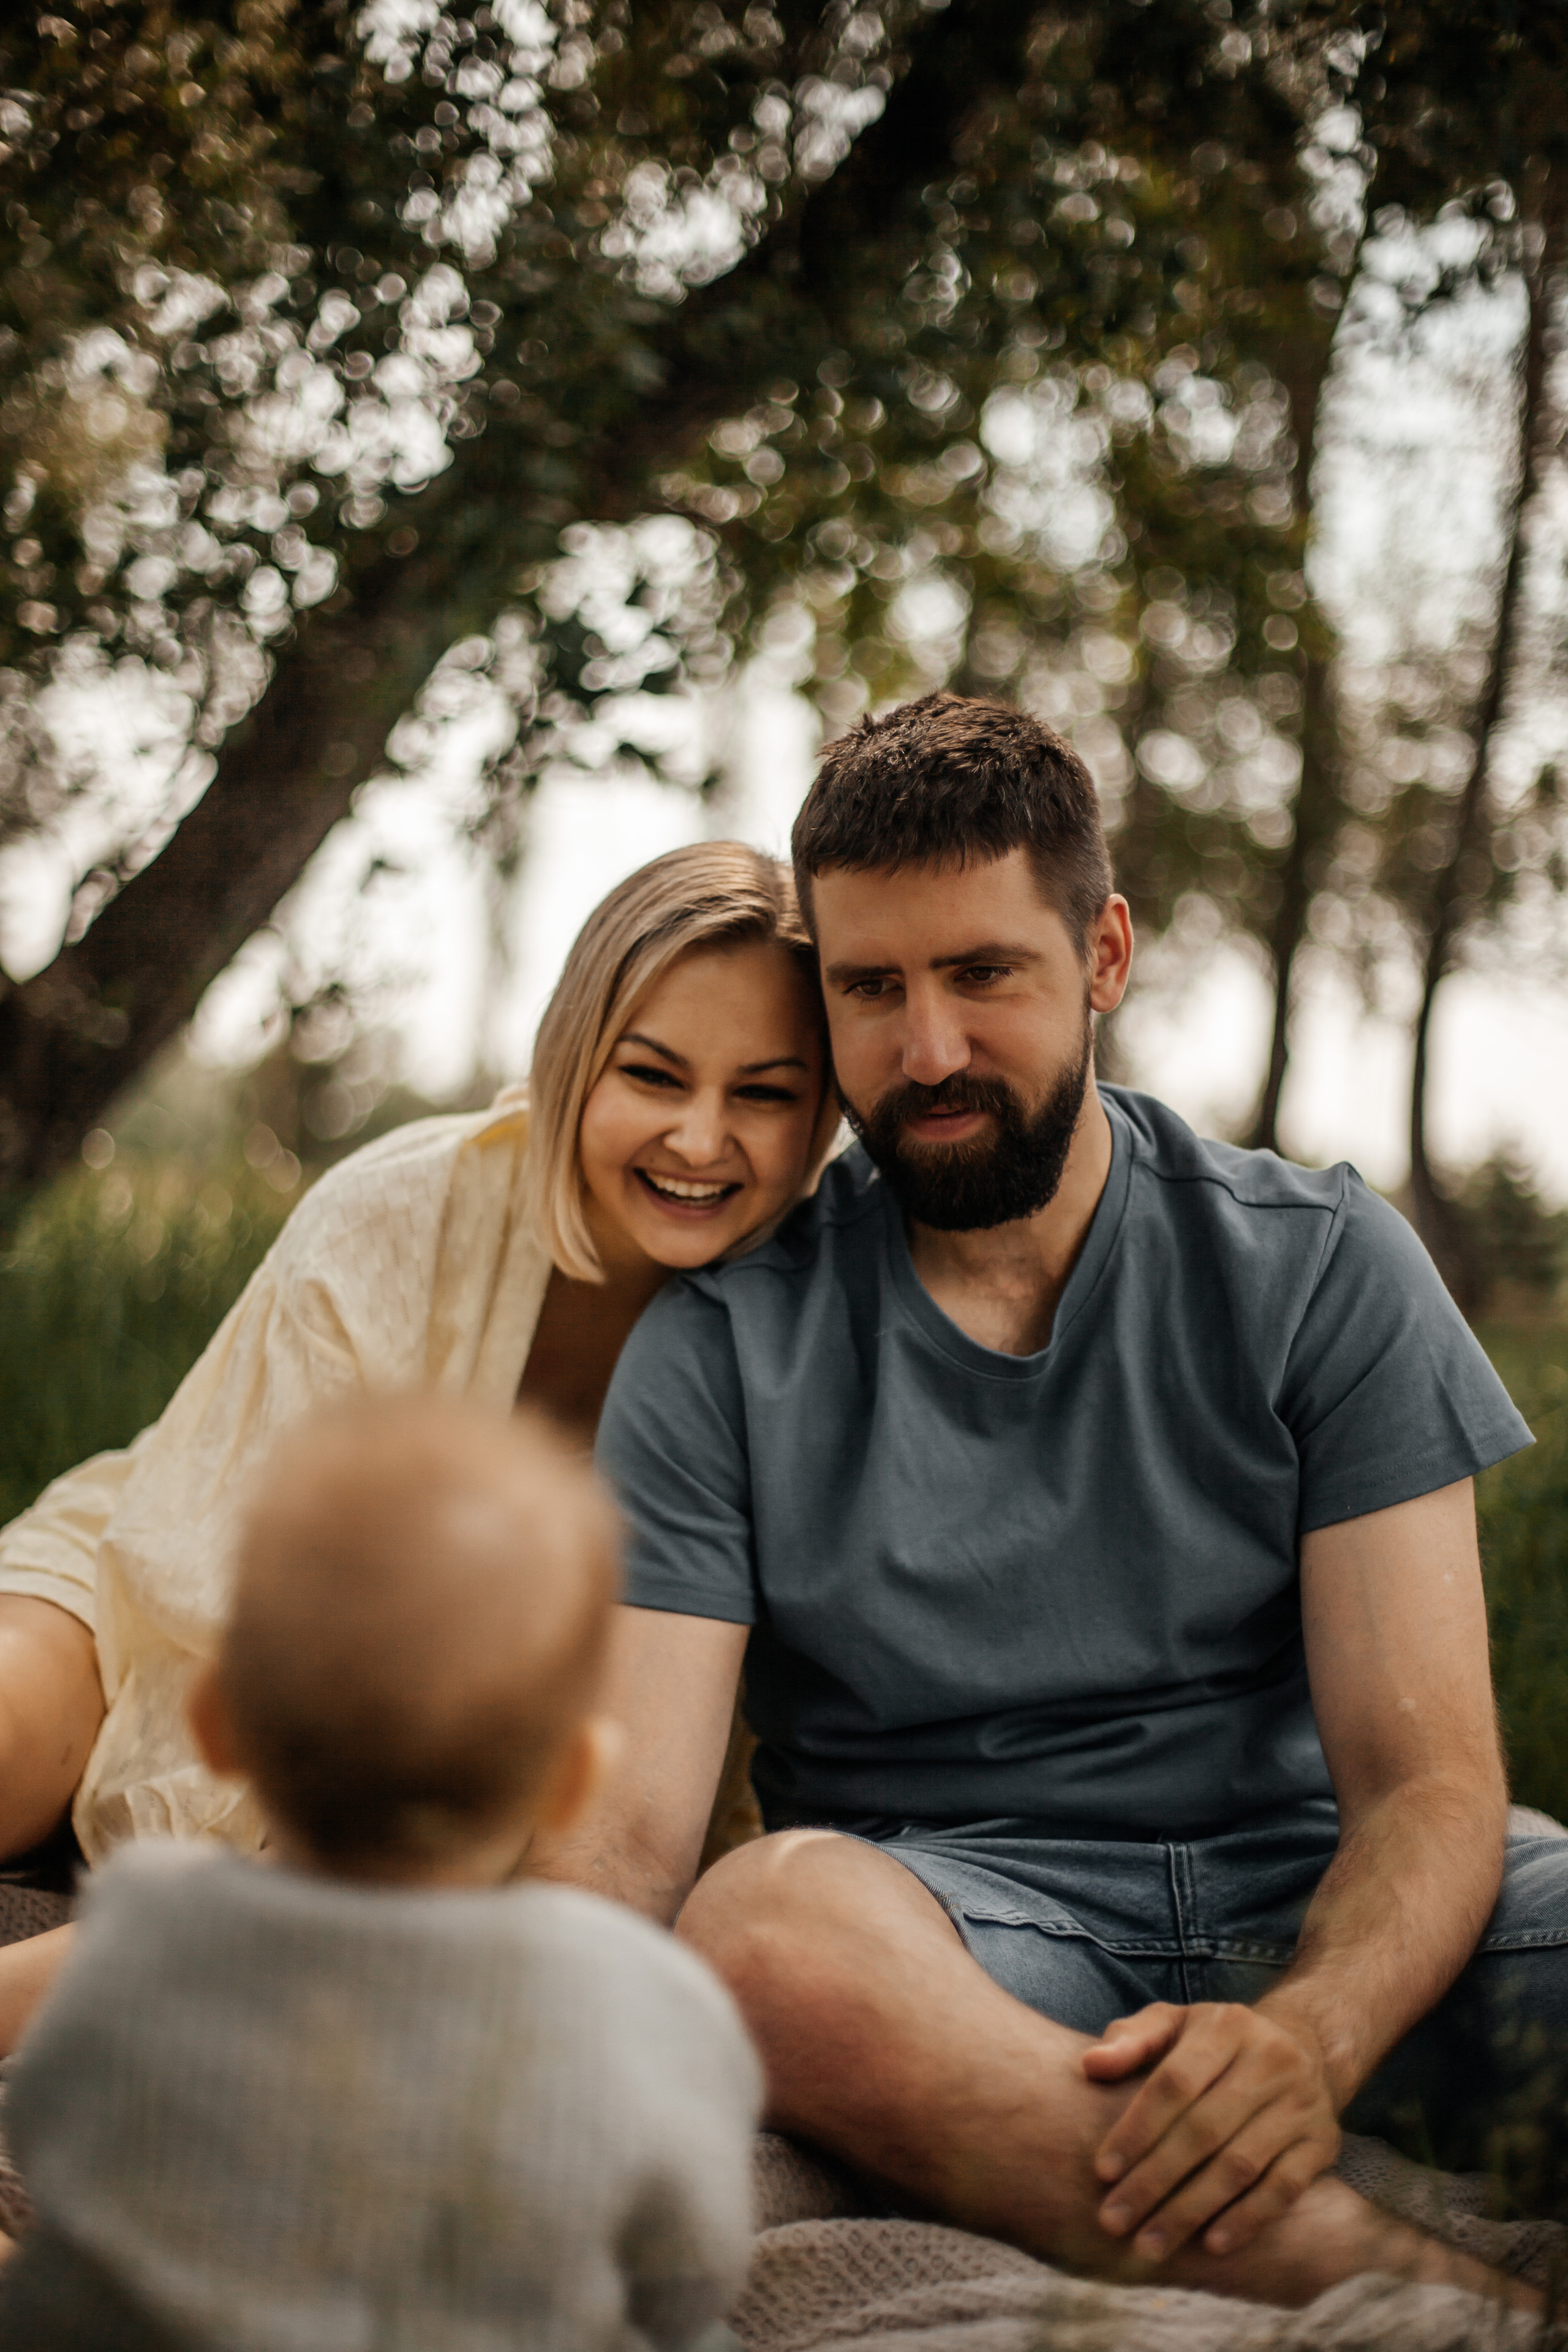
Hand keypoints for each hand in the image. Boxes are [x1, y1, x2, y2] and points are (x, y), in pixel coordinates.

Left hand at [1082, 2000, 1339, 2260]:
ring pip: (1240, 2165)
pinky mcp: (1322, 2144)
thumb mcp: (1175, 2022)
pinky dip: (1247, 2219)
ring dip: (1191, 2210)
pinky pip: (1284, 2188)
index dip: (1137, 2129)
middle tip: (1114, 2220)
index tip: (1103, 2172)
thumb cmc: (1217, 2042)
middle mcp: (1270, 2061)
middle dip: (1154, 2181)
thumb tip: (1091, 2065)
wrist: (1304, 2046)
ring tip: (1150, 2243)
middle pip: (1204, 2130)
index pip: (1175, 2082)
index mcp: (1227, 2026)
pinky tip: (1211, 2244)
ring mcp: (1300, 2105)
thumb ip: (1131, 2040)